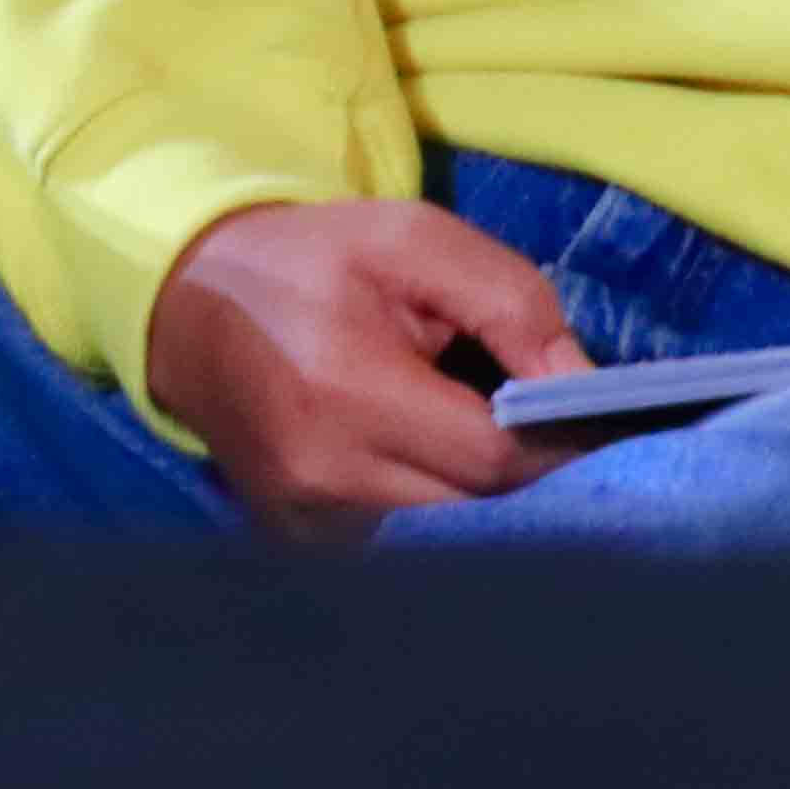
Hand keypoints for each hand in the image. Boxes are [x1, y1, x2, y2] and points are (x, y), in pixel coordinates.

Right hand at [143, 196, 584, 537]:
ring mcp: (303, 523)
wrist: (188, 303)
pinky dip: (438, 513)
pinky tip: (439, 465)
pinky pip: (405, 548)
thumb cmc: (311, 262)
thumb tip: (587, 388)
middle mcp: (322, 477)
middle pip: (479, 513)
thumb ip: (511, 303)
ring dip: (486, 501)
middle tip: (556, 428)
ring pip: (448, 541)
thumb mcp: (413, 240)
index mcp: (347, 392)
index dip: (561, 444)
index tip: (600, 420)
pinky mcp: (298, 544)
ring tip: (494, 442)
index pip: (494, 459)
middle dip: (530, 475)